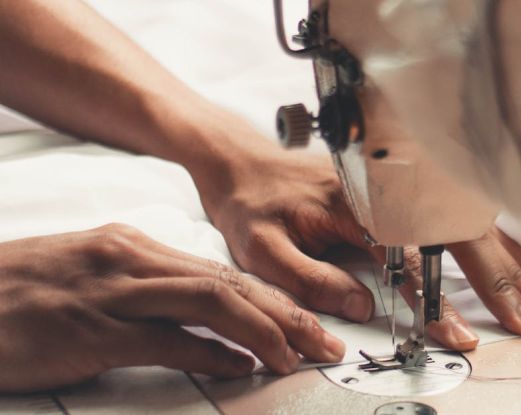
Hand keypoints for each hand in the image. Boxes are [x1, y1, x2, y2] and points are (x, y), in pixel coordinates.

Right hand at [0, 224, 344, 392]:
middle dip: (286, 312)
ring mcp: (110, 294)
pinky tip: (239, 369)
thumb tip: (208, 326)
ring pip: (209, 301)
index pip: (222, 271)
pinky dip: (209, 354)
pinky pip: (165, 339)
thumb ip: (149, 292)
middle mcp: (130, 261)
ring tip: (295, 357)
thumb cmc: (25, 295)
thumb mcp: (94, 277)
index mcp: (134, 246)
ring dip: (263, 330)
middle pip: (228, 282)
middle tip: (324, 342)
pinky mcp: (90, 332)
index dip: (274, 298)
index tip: (308, 321)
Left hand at [200, 146, 520, 350]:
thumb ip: (313, 280)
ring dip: (507, 255)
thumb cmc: (252, 202)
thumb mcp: (264, 250)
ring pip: (467, 218)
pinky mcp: (401, 185)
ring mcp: (398, 184)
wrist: (242, 159)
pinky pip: (457, 209)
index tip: (460, 332)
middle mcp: (385, 191)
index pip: (412, 260)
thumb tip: (361, 309)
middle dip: (499, 277)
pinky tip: (514, 253)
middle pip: (458, 233)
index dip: (439, 302)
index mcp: (354, 207)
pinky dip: (492, 233)